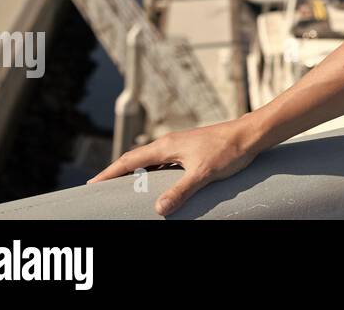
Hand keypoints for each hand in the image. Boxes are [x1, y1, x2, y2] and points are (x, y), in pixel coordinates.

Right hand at [87, 116, 263, 216]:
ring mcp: (181, 146)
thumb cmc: (229, 150)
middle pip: (136, 159)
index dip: (109, 172)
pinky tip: (158, 184)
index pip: (129, 159)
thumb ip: (181, 191)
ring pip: (151, 161)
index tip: (91, 184)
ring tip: (124, 189)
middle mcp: (170, 143)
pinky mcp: (192, 150)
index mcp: (166, 145)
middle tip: (101, 188)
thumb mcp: (203, 173)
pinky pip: (165, 163)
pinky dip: (155, 173)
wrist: (251, 134)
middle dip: (118, 173)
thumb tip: (158, 209)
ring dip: (137, 173)